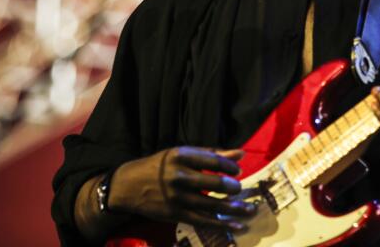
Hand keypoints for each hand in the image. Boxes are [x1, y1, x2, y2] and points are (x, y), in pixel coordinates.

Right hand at [108, 146, 255, 231]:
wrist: (129, 186)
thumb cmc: (160, 166)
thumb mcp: (182, 154)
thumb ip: (211, 154)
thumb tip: (241, 153)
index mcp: (181, 156)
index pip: (213, 160)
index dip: (230, 166)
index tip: (237, 171)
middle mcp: (179, 177)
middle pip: (215, 184)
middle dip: (233, 188)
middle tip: (240, 189)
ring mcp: (177, 198)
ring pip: (213, 206)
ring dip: (235, 209)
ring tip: (250, 210)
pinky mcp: (176, 214)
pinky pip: (204, 221)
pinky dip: (223, 224)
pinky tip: (238, 226)